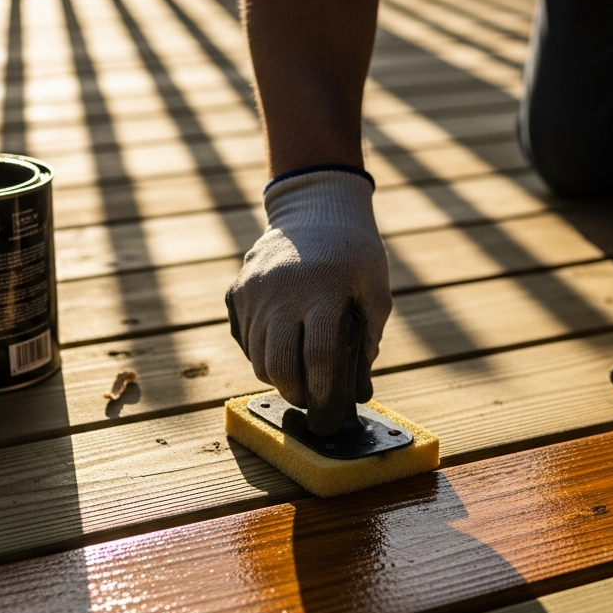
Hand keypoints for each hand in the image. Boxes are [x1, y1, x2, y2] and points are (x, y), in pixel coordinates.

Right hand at [225, 169, 391, 435]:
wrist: (315, 206)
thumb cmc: (353, 250)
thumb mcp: (376, 286)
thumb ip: (370, 334)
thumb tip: (360, 389)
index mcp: (323, 291)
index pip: (317, 356)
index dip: (321, 390)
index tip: (327, 406)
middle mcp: (282, 292)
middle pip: (276, 363)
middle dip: (292, 392)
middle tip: (307, 399)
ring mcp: (255, 291)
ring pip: (256, 356)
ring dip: (275, 375)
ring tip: (296, 375)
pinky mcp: (237, 290)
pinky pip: (244, 337)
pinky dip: (260, 351)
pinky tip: (280, 345)